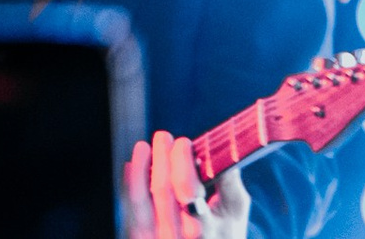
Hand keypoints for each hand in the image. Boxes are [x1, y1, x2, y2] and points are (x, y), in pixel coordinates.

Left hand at [125, 131, 248, 238]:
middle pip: (163, 190)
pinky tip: (132, 165)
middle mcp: (178, 235)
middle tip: (164, 136)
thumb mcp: (234, 212)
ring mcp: (157, 237)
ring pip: (140, 199)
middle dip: (162, 158)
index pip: (188, 192)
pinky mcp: (140, 236)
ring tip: (144, 147)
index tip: (184, 142)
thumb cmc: (224, 232)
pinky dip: (131, 184)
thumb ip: (229, 183)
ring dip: (141, 167)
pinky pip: (130, 208)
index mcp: (205, 230)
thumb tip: (222, 149)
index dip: (182, 163)